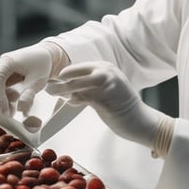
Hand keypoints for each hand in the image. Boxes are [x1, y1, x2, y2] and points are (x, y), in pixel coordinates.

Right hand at [0, 44, 55, 124]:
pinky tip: (11, 112)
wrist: (44, 56)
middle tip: (4, 121)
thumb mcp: (38, 78)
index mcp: (7, 61)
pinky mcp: (1, 81)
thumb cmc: (41, 64)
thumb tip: (20, 107)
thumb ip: (29, 93)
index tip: (4, 112)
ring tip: (9, 119)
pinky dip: (3, 104)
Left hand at [45, 61, 164, 148]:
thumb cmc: (121, 108)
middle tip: (47, 86)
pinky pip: (84, 97)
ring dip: (63, 90)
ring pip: (78, 85)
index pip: (79, 67)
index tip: (52, 79)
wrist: (142, 122)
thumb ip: (90, 86)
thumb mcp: (106, 91)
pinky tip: (69, 102)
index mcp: (106, 67)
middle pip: (76, 73)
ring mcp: (107, 84)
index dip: (65, 73)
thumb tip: (68, 88)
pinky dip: (74, 99)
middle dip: (60, 80)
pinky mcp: (106, 98)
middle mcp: (106, 71)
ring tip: (52, 92)